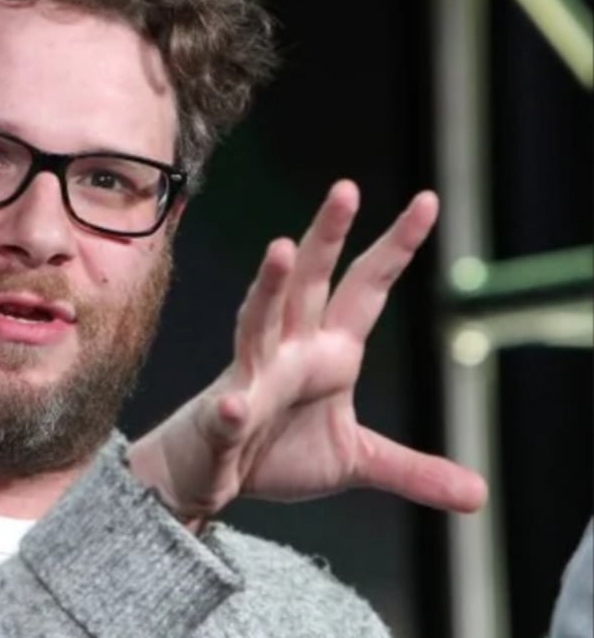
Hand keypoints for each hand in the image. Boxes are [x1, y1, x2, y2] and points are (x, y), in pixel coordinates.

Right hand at [127, 180, 487, 527]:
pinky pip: (226, 413)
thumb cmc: (272, 451)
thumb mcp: (354, 460)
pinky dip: (229, 411)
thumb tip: (478, 494)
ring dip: (269, 288)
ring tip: (282, 252)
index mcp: (328, 352)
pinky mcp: (221, 420)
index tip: (427, 201)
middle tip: (347, 190)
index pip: (365, 288)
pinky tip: (233, 408)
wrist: (206, 474)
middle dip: (327, 236)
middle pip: (309, 284)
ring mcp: (251, 380)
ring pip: (259, 323)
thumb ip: (412, 469)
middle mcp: (289, 352)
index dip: (395, 247)